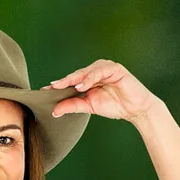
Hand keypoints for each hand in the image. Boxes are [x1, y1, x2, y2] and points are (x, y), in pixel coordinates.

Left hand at [46, 60, 160, 122]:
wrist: (134, 109)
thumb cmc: (114, 105)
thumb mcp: (89, 107)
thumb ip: (72, 106)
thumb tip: (54, 111)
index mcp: (88, 79)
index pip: (71, 80)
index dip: (59, 85)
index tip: (44, 91)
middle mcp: (96, 71)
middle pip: (77, 74)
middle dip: (64, 81)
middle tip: (52, 87)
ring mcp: (106, 68)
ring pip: (87, 71)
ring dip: (76, 78)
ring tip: (66, 86)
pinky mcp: (116, 69)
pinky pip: (101, 72)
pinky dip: (90, 78)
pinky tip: (82, 86)